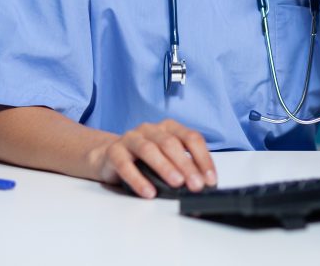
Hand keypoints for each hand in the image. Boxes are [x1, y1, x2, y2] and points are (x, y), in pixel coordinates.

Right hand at [95, 119, 216, 197]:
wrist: (109, 156)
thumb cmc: (144, 159)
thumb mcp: (167, 158)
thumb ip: (183, 166)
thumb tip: (202, 184)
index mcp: (169, 127)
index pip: (191, 138)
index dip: (203, 158)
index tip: (210, 179)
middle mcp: (151, 129)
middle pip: (171, 143)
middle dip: (186, 165)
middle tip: (196, 184)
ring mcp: (131, 138)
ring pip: (149, 150)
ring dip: (165, 167)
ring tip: (176, 183)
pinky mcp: (114, 152)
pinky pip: (126, 165)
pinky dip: (138, 180)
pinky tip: (149, 192)